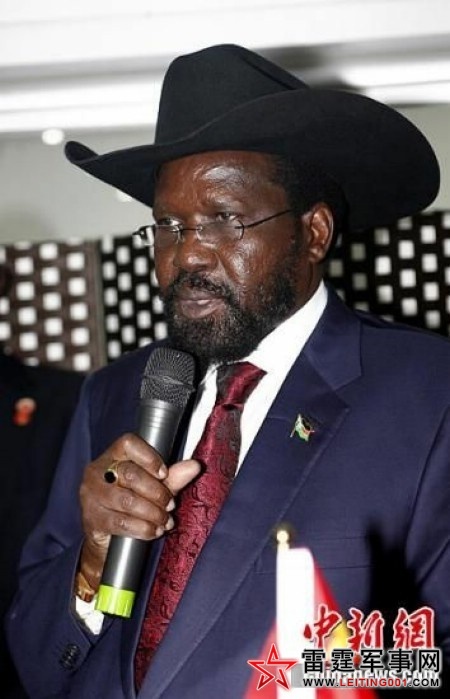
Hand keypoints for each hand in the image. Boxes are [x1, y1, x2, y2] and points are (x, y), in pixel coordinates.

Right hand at [78, 433, 200, 589]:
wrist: (106, 536)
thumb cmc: (131, 501)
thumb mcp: (153, 486)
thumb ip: (173, 476)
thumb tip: (195, 466)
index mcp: (112, 456)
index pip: (129, 443)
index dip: (149, 457)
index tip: (164, 473)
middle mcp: (97, 472)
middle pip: (130, 474)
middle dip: (156, 492)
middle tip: (170, 505)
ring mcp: (91, 496)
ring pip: (127, 501)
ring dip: (152, 513)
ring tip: (165, 520)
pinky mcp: (92, 519)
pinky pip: (121, 523)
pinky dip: (143, 529)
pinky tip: (154, 531)